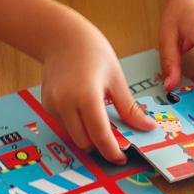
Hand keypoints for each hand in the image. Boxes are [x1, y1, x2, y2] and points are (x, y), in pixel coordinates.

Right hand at [40, 17, 154, 163]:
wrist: (62, 36)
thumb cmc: (93, 52)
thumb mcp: (116, 78)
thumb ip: (129, 108)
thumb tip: (147, 127)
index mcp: (87, 96)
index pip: (100, 135)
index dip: (112, 151)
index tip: (122, 157)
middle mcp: (66, 103)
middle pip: (85, 141)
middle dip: (100, 143)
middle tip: (116, 135)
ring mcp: (53, 105)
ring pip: (73, 135)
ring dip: (88, 133)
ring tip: (99, 113)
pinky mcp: (46, 105)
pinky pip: (65, 124)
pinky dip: (76, 123)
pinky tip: (83, 105)